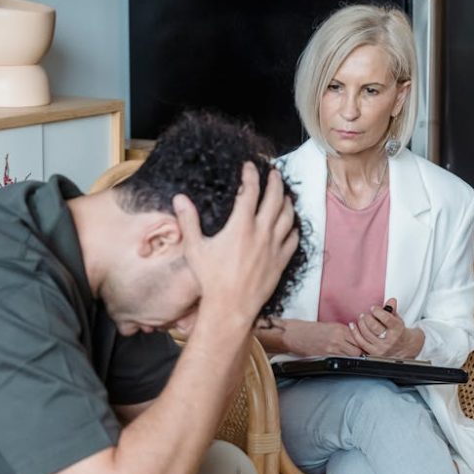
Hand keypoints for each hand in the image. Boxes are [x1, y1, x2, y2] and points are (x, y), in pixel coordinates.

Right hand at [173, 163, 298, 327]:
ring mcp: (274, 247)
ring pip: (288, 217)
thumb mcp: (195, 248)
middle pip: (275, 199)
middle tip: (274, 173)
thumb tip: (180, 198)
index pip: (250, 191)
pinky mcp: (280, 262)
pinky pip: (293, 240)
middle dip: (275, 182)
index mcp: (241, 226)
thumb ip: (188, 221)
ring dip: (287, 202)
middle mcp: (261, 233)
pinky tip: (292, 225)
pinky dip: (294, 228)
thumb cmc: (211, 279)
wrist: (231, 307)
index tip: (249, 166)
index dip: (250, 175)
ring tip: (285, 194)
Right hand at [282, 319, 361, 356]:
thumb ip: (345, 332)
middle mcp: (338, 338)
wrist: (298, 334)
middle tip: (359, 352)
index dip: (363, 342)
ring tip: (350, 355)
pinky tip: (342, 357)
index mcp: (340, 329)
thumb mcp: (332, 326)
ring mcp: (333, 349)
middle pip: (358, 349)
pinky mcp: (327, 356)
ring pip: (352, 357)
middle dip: (360, 352)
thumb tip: (358, 338)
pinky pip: (342, 360)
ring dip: (353, 357)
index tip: (364, 345)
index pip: (360, 338)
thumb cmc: (313, 330)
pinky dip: (344, 360)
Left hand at [348, 299, 423, 357]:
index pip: (387, 319)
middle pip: (374, 326)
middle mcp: (390, 340)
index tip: (373, 308)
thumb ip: (392, 310)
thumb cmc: (398, 332)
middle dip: (368, 318)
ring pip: (366, 334)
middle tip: (365, 314)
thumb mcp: (398, 320)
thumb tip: (391, 300)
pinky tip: (353, 325)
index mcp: (398, 330)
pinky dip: (355, 332)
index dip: (378, 312)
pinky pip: (361, 342)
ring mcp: (381, 348)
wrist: (404, 349)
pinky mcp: (373, 353)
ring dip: (361, 323)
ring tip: (361, 318)